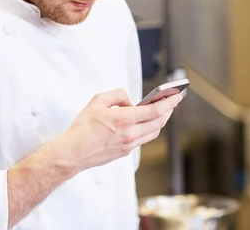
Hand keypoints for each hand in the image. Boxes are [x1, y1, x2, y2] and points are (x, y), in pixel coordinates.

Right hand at [54, 88, 182, 172]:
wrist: (73, 152)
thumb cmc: (82, 128)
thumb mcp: (97, 101)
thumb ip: (117, 95)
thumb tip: (129, 100)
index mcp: (123, 119)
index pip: (154, 110)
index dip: (169, 102)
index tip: (176, 96)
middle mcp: (130, 134)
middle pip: (159, 122)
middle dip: (169, 110)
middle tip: (172, 101)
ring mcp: (129, 145)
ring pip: (153, 132)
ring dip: (160, 120)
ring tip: (162, 111)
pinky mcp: (125, 152)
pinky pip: (143, 139)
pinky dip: (148, 129)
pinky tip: (145, 123)